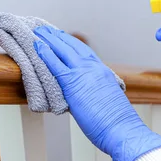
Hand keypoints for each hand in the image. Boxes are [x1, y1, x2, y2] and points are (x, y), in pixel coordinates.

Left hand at [33, 26, 160, 160]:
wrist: (123, 131)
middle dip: (59, 37)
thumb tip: (80, 100)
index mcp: (104, 73)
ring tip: (40, 31)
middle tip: (48, 30)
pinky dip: (46, 54)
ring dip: (50, 39)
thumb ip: (94, 95)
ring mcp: (85, 74)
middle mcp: (95, 69)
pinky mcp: (73, 84)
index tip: (63, 38)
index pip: (85, 53)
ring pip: (63, 50)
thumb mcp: (107, 103)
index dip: (72, 44)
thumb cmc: (117, 125)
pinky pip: (56, 64)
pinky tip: (37, 46)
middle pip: (73, 46)